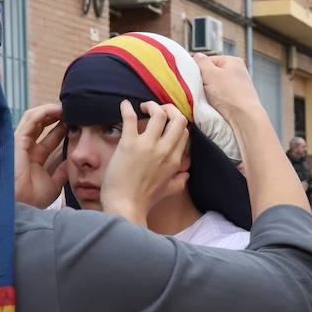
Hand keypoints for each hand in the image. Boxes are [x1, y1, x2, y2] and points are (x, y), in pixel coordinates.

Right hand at [14, 103, 67, 207]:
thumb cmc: (32, 199)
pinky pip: (30, 120)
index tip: (75, 124)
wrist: (21, 206)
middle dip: (57, 117)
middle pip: (42, 126)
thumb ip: (61, 173)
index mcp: (35, 159)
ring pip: (34, 119)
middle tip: (71, 112)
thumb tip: (70, 162)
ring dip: (50, 111)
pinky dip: (43, 112)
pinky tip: (56, 110)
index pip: (50, 138)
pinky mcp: (17, 140)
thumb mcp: (53, 185)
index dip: (62, 129)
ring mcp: (21, 143)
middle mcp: (27, 149)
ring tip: (65, 108)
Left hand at [100, 100, 189, 224]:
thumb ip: (179, 182)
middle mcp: (165, 149)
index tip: (167, 123)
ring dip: (152, 106)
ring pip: (159, 114)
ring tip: (144, 107)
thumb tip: (187, 176)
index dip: (176, 123)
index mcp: (174, 160)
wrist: (125, 206)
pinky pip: (130, 118)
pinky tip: (124, 104)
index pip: (184, 132)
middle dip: (169, 109)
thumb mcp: (167, 191)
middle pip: (177, 119)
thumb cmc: (144, 200)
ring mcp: (147, 145)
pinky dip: (127, 108)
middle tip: (158, 109)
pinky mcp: (129, 143)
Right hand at [192, 53, 259, 121]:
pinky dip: (215, 102)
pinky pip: (220, 98)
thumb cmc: (230, 95)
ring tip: (208, 99)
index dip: (199, 69)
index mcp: (233, 62)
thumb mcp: (210, 73)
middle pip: (212, 74)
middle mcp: (237, 73)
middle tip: (200, 89)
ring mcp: (238, 88)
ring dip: (208, 93)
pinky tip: (214, 106)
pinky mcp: (237, 101)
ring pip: (215, 87)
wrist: (245, 118)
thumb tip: (197, 56)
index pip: (209, 60)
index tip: (193, 78)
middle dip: (204, 82)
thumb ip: (202, 62)